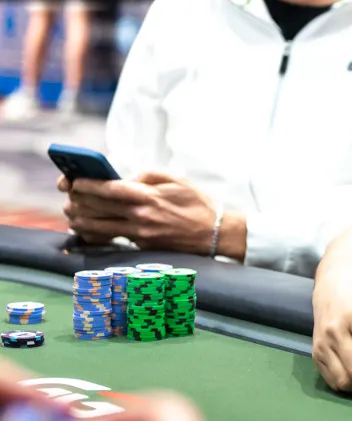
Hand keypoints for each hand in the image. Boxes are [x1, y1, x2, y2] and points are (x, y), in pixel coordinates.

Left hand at [61, 173, 216, 254]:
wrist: (214, 233)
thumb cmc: (197, 203)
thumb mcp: (177, 179)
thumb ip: (148, 174)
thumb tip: (125, 177)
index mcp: (149, 197)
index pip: (109, 189)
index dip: (87, 185)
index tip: (73, 181)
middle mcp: (141, 216)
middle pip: (99, 208)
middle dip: (78, 200)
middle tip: (68, 194)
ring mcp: (140, 234)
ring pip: (99, 228)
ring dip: (80, 219)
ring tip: (72, 213)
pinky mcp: (141, 245)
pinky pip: (111, 239)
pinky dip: (94, 234)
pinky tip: (86, 229)